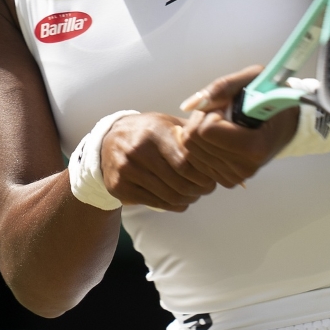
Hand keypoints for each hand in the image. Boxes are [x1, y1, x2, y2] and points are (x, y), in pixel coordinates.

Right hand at [99, 113, 218, 211]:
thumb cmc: (148, 131)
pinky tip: (180, 200)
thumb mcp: (167, 123)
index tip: (213, 177)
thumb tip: (222, 143)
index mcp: (155, 131)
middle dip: (199, 189)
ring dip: (188, 199)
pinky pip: (155, 203)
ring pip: (168, 195)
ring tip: (195, 195)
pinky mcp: (119, 186)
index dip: (203, 174)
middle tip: (207, 189)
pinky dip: (173, 205)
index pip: (186, 161)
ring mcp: (126, 169)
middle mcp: (138, 150)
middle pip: (179, 181)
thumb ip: (191, 132)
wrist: (107, 141)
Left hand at [177, 66, 298, 186]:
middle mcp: (245, 167)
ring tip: (224, 124)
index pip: (205, 130)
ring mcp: (236, 176)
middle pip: (193, 141)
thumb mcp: (254, 78)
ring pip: (190, 151)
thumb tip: (187, 106)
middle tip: (224, 112)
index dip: (211, 111)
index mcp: (253, 147)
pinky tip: (220, 137)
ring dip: (201, 131)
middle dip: (202, 120)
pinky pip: (196, 160)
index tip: (228, 106)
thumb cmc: (272, 96)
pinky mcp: (227, 180)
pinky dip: (203, 145)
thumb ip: (221, 88)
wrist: (287, 122)